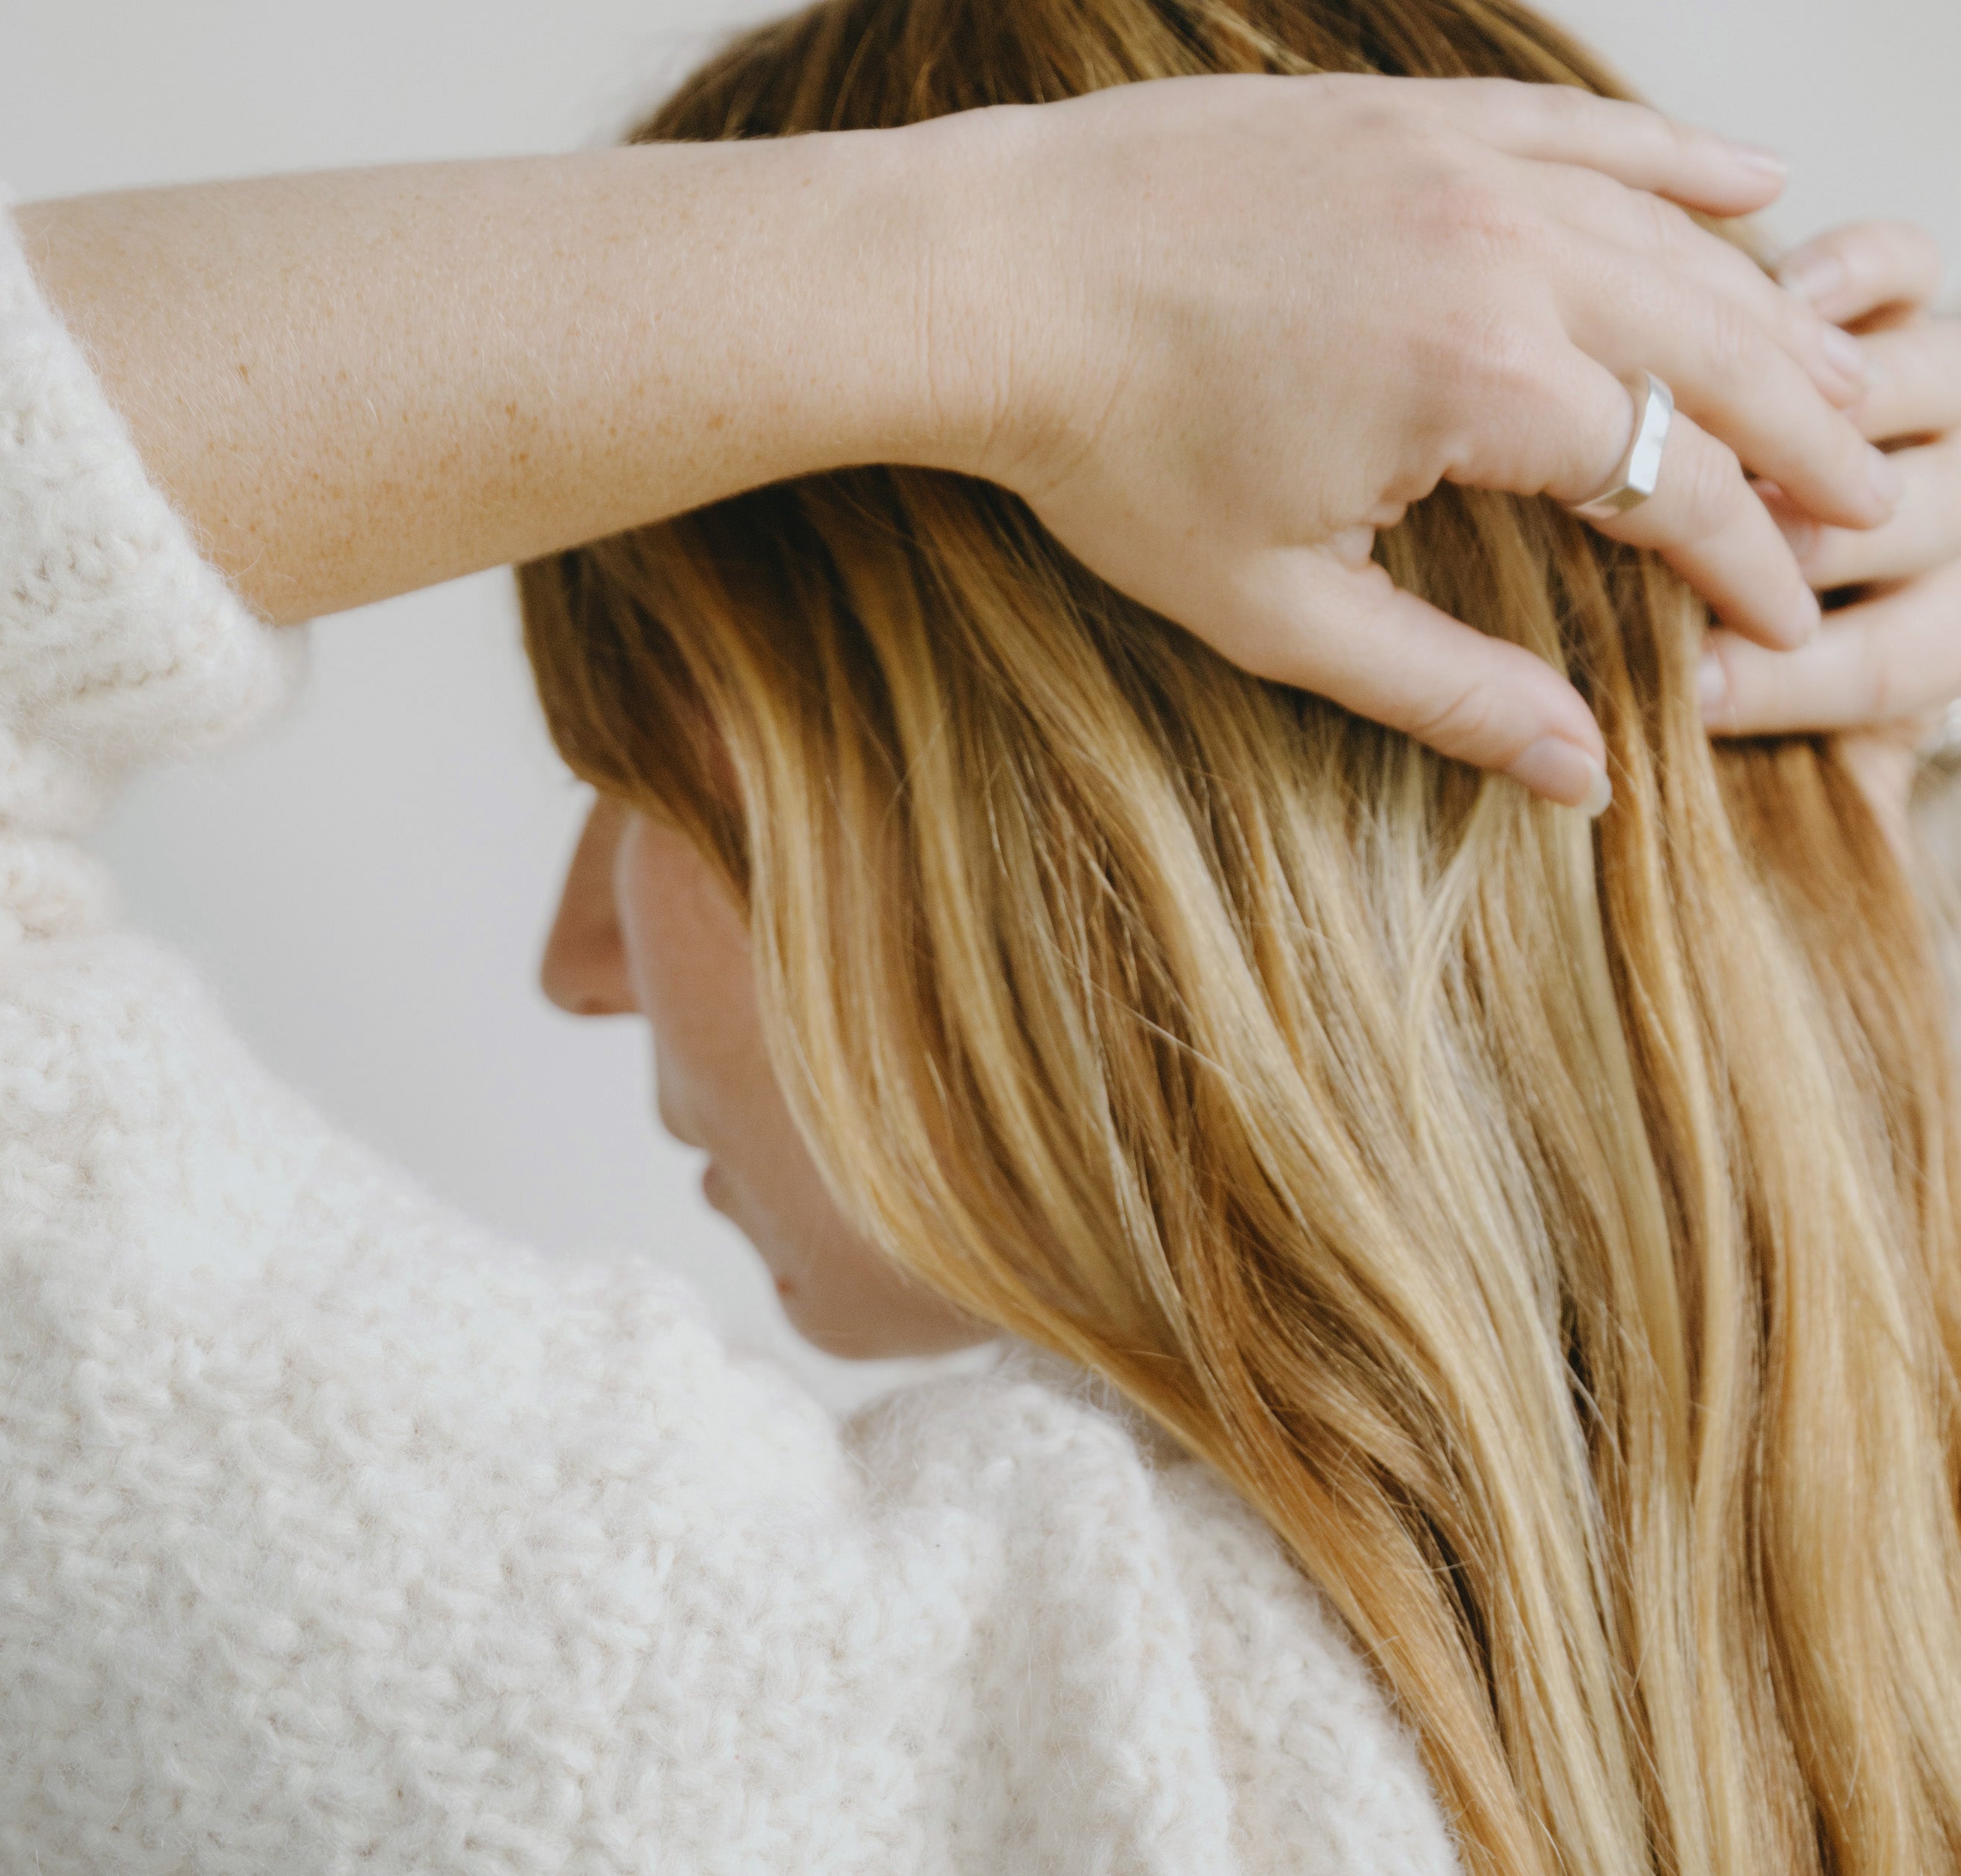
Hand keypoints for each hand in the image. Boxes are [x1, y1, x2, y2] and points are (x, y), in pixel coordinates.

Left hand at [957, 76, 1896, 806]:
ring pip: (1676, 235)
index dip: (1748, 565)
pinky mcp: (1418, 110)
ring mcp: (1465, 160)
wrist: (994, 278)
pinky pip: (1591, 128)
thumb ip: (1447, 693)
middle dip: (1809, 440)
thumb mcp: (1279, 613)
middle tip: (1870, 505)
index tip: (1789, 620)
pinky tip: (1760, 183)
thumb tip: (1587, 777)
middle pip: (1717, 349)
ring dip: (1773, 317)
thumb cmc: (1113, 457)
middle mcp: (1505, 248)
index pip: (1676, 484)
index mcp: (1482, 383)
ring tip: (1839, 384)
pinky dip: (1684, 159)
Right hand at [1701, 223, 1960, 818]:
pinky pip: (1902, 268)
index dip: (1789, 685)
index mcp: (1952, 630)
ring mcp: (1949, 392)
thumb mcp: (1822, 753)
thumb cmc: (1759, 650)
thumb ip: (1791, 763)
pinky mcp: (1905, 303)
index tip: (1691, 696)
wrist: (1824, 495)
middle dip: (1792, 545)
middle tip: (1691, 559)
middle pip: (1893, 522)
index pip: (1888, 661)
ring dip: (1811, 415)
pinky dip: (1850, 275)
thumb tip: (1689, 777)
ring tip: (1710, 433)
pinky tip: (1778, 304)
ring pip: (1906, 387)